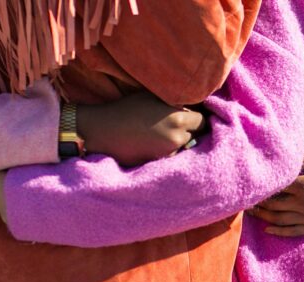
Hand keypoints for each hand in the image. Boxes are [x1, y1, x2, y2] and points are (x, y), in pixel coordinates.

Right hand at [77, 92, 203, 165]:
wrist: (101, 131)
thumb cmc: (126, 109)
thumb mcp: (153, 97)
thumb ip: (175, 101)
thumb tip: (192, 103)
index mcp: (178, 118)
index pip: (202, 120)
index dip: (196, 118)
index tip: (190, 116)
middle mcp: (177, 137)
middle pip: (196, 136)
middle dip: (189, 131)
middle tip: (175, 125)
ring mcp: (168, 153)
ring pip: (184, 147)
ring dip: (179, 142)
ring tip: (161, 134)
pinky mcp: (158, 163)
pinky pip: (172, 157)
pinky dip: (168, 152)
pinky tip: (154, 145)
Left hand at [249, 151, 303, 236]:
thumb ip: (302, 159)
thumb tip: (283, 162)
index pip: (275, 187)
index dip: (261, 187)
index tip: (249, 184)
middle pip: (273, 205)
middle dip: (258, 202)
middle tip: (243, 200)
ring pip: (280, 220)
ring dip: (263, 217)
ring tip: (250, 212)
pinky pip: (294, 231)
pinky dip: (279, 231)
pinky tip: (268, 228)